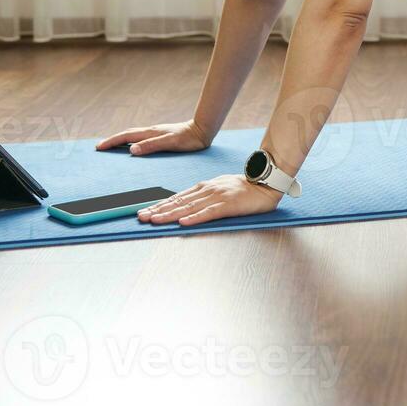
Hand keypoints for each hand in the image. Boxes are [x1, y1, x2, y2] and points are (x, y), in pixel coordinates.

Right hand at [95, 118, 211, 155]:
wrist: (202, 130)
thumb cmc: (188, 139)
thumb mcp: (170, 144)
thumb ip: (151, 146)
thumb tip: (131, 150)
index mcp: (150, 133)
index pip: (126, 137)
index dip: (112, 141)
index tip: (99, 147)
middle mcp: (151, 131)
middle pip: (127, 134)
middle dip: (112, 140)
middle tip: (100, 146)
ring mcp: (156, 132)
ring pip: (134, 135)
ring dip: (121, 139)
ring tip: (112, 145)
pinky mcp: (162, 135)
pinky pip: (141, 137)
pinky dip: (132, 140)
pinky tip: (134, 145)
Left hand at [137, 173, 282, 226]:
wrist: (266, 183)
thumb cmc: (243, 189)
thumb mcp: (219, 188)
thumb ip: (203, 196)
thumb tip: (186, 206)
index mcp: (204, 187)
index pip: (177, 197)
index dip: (160, 204)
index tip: (144, 211)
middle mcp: (206, 190)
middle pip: (178, 201)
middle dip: (158, 210)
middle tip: (141, 217)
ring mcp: (217, 197)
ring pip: (188, 207)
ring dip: (170, 214)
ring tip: (154, 220)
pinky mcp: (228, 205)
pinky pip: (209, 213)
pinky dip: (195, 218)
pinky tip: (183, 222)